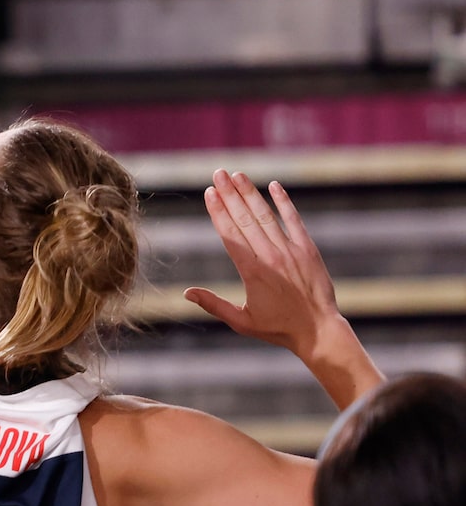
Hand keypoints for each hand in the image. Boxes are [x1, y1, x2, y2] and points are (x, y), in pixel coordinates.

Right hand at [185, 169, 345, 354]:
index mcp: (252, 272)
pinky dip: (284, 203)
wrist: (319, 331)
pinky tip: (274, 186)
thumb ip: (214, 305)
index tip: (209, 193)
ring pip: (266, 216)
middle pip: (245, 219)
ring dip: (251, 193)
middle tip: (218, 174)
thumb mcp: (242, 322)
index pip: (230, 235)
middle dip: (230, 194)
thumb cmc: (278, 328)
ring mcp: (290, 251)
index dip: (218, 212)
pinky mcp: (308, 249)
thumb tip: (187, 293)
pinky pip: (294, 220)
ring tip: (238, 175)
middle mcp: (270, 257)